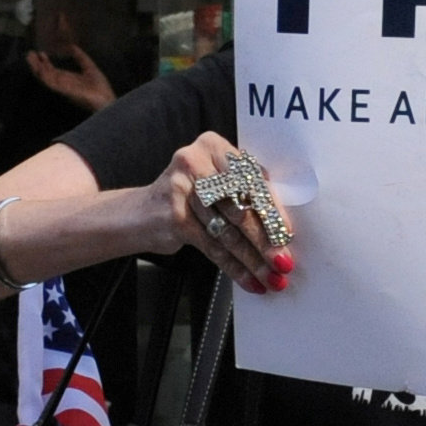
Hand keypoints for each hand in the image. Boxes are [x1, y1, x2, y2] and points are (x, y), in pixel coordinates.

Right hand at [25, 44, 118, 111]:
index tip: (40, 52)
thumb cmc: (100, 87)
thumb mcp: (89, 67)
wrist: (106, 100)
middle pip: (46, 73)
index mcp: (67, 78)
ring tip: (30, 58)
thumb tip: (72, 47)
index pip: (52, 70)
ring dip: (37, 68)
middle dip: (37, 64)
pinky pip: (53, 83)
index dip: (45, 62)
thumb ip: (80, 57)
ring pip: (46, 77)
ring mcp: (62, 87)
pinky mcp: (65, 91)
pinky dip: (45, 77)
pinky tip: (40, 70)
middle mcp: (62, 83)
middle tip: (29, 53)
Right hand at [142, 131, 292, 294]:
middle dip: (265, 240)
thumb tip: (282, 230)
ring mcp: (181, 187)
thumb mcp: (214, 185)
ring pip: (228, 231)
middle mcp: (195, 160)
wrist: (138, 215)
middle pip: (240, 206)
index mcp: (213, 145)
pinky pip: (211, 246)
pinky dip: (233, 267)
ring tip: (270, 277)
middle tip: (283, 261)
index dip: (272, 210)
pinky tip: (248, 280)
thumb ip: (244, 194)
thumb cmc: (186, 200)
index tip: (287, 234)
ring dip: (252, 260)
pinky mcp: (173, 215)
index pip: (252, 180)